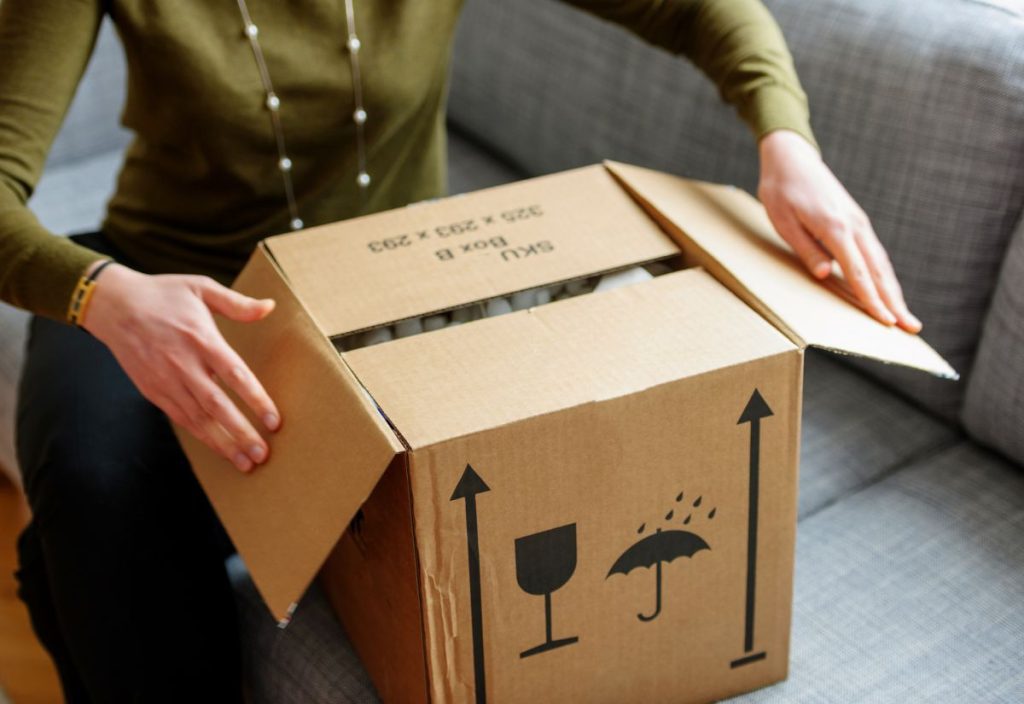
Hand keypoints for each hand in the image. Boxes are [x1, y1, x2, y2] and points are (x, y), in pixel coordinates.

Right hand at [83, 263, 280, 471]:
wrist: (112, 305)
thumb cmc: (163, 294)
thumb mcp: (201, 287)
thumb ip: (237, 303)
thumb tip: (270, 307)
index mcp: (201, 339)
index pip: (235, 375)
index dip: (256, 399)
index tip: (274, 421)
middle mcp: (183, 364)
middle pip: (217, 406)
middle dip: (241, 433)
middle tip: (263, 455)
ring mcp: (166, 381)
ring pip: (198, 419)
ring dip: (223, 443)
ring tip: (247, 464)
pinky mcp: (153, 391)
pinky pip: (181, 419)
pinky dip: (202, 436)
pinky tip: (220, 450)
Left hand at [757, 129, 921, 332]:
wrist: (791, 157)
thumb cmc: (782, 190)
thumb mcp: (784, 222)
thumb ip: (807, 249)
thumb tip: (826, 275)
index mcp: (835, 227)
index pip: (858, 272)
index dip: (871, 299)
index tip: (885, 321)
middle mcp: (854, 225)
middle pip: (879, 270)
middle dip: (895, 301)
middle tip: (911, 327)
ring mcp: (858, 222)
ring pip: (881, 262)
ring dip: (894, 290)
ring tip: (904, 315)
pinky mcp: (856, 221)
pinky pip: (874, 252)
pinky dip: (883, 274)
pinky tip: (887, 289)